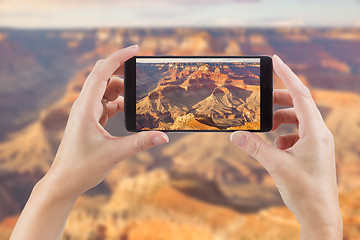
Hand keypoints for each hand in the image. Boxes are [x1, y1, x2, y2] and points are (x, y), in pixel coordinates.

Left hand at [10, 46, 168, 239]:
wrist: (64, 181)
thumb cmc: (82, 167)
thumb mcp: (114, 154)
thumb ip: (140, 143)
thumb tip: (164, 137)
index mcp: (86, 108)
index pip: (101, 72)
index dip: (118, 57)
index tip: (135, 49)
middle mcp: (84, 105)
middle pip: (102, 76)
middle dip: (122, 71)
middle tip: (141, 73)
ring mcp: (86, 112)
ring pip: (105, 89)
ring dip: (121, 90)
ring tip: (137, 100)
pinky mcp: (89, 120)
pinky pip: (105, 103)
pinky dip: (118, 103)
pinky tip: (128, 111)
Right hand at [230, 55, 341, 238]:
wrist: (320, 216)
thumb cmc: (305, 191)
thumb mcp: (276, 166)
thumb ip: (255, 147)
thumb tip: (235, 135)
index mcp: (316, 132)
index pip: (301, 94)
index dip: (287, 75)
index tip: (276, 60)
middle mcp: (320, 134)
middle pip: (299, 105)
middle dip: (279, 101)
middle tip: (262, 101)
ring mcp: (318, 143)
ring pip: (298, 121)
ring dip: (280, 121)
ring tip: (266, 128)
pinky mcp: (314, 152)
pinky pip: (298, 135)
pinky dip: (284, 136)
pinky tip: (276, 148)